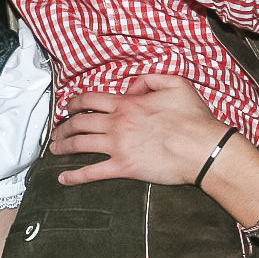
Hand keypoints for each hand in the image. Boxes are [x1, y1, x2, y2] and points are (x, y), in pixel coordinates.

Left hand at [50, 76, 230, 185]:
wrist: (203, 148)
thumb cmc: (193, 118)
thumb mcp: (175, 83)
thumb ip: (150, 79)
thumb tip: (132, 85)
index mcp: (127, 103)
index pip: (91, 99)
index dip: (74, 102)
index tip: (68, 106)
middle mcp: (117, 124)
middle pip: (79, 122)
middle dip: (63, 126)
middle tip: (57, 130)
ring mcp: (118, 147)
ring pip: (80, 144)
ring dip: (63, 146)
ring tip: (55, 149)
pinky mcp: (124, 168)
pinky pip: (92, 172)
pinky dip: (75, 176)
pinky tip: (64, 179)